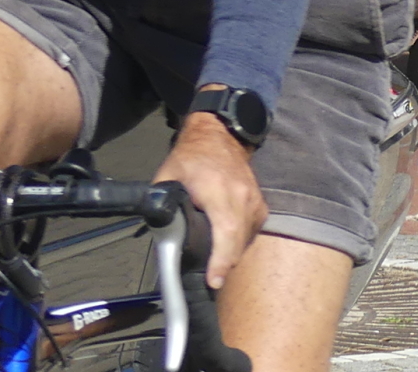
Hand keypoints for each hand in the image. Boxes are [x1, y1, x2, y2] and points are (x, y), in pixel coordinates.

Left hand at [155, 110, 268, 287]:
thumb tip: (158, 230)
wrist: (220, 134)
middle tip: (211, 282)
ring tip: (216, 267)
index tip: (215, 280)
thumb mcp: (167, 176)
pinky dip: (240, 243)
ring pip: (247, 238)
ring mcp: (254, 199)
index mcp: (218, 190)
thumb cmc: (190, 156)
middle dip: (225, 265)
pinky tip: (227, 248)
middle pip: (239, 240)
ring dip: (232, 255)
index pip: (226, 229)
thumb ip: (161, 203)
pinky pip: (252, 230)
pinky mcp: (260, 203)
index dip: (221, 258)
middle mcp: (242, 196)